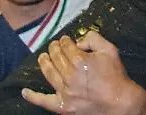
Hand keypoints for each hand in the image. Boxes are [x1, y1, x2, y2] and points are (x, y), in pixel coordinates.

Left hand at [21, 31, 145, 114]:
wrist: (120, 103)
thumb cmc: (116, 76)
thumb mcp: (110, 50)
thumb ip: (94, 39)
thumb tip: (80, 41)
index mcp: (79, 60)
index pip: (66, 46)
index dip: (65, 41)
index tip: (66, 40)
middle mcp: (69, 75)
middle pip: (56, 57)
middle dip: (54, 48)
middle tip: (54, 45)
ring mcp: (64, 91)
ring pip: (48, 73)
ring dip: (44, 62)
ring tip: (42, 57)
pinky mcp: (63, 106)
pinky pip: (44, 101)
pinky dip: (33, 96)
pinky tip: (24, 92)